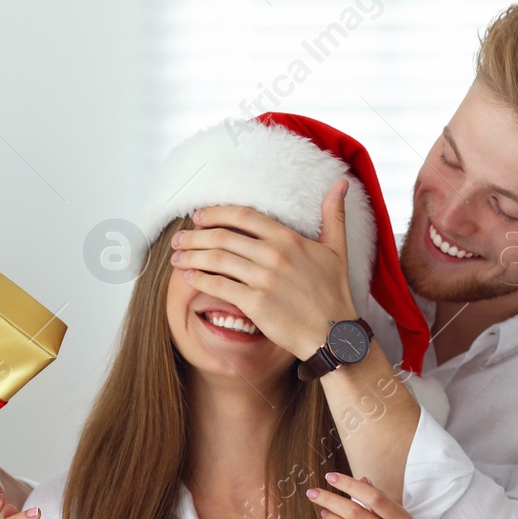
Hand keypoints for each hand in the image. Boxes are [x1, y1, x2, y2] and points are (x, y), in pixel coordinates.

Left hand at [172, 178, 355, 359]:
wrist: (334, 334)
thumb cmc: (334, 293)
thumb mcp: (337, 249)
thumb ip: (333, 215)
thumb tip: (341, 184)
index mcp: (289, 238)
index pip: (243, 216)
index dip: (216, 213)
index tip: (198, 216)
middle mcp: (274, 254)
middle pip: (223, 236)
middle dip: (195, 235)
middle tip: (178, 238)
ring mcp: (264, 279)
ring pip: (216, 259)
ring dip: (191, 256)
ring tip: (176, 258)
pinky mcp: (256, 303)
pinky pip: (218, 286)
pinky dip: (199, 280)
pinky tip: (189, 278)